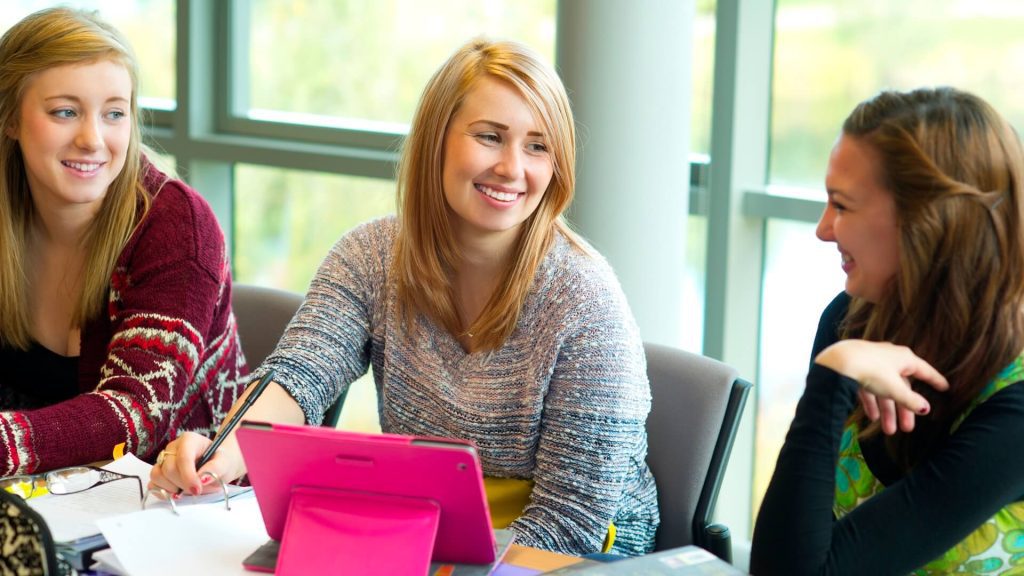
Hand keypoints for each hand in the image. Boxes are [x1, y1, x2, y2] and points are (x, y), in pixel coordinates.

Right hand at [148, 432, 245, 495]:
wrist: (216, 467)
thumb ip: (216, 468)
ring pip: (157, 476)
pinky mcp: (159, 473)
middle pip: (169, 469)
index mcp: (189, 440)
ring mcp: (163, 460)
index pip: (183, 458)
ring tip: (187, 491)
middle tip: (197, 491)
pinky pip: (152, 484)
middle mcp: (172, 448)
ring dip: (172, 489)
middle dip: (183, 484)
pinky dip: (163, 492)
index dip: (188, 476)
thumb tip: (203, 478)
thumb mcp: (225, 463)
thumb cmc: (220, 462)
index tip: (197, 490)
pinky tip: (177, 493)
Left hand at [814, 340, 948, 433]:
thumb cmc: (871, 371)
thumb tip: (926, 409)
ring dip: (887, 411)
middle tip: (908, 430)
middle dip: (904, 410)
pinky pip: (869, 388)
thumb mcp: (894, 389)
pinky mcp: (857, 369)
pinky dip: (872, 403)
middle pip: (902, 387)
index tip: (945, 388)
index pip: (924, 371)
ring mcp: (872, 363)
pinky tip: (872, 418)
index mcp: (904, 358)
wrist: (838, 362)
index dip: (935, 381)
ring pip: (884, 390)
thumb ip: (911, 400)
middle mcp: (890, 358)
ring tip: (888, 431)